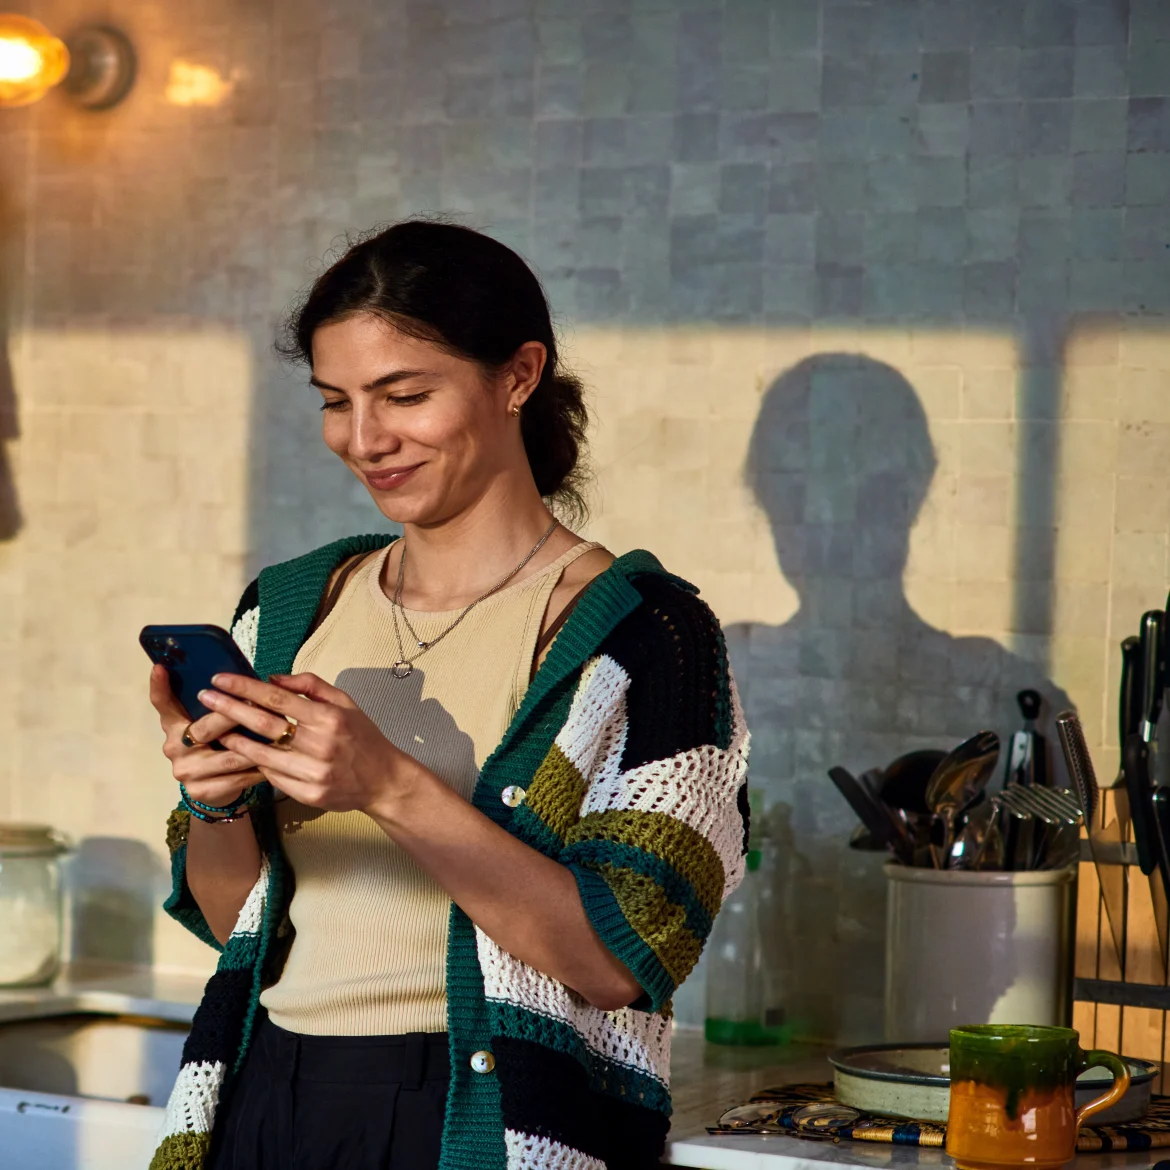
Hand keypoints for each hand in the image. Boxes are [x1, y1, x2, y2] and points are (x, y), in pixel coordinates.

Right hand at [149, 665, 263, 808]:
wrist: (215, 788)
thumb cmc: (219, 743)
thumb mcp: (213, 723)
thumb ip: (218, 705)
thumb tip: (244, 679)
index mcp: (174, 725)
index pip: (163, 704)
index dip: (160, 687)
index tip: (161, 668)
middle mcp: (175, 747)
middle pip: (205, 729)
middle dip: (234, 716)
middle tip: (259, 704)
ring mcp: (186, 771)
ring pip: (229, 756)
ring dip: (257, 745)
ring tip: (279, 734)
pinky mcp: (201, 791)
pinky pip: (238, 777)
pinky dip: (259, 768)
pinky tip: (276, 761)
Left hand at [198, 671, 418, 813]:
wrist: (384, 780)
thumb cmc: (363, 737)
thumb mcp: (346, 702)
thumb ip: (311, 686)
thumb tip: (273, 678)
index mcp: (329, 718)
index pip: (277, 698)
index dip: (245, 687)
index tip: (220, 679)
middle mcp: (321, 745)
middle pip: (263, 724)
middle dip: (229, 709)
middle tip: (206, 698)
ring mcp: (314, 773)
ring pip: (263, 755)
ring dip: (235, 741)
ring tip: (215, 729)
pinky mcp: (309, 795)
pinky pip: (274, 777)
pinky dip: (256, 764)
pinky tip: (242, 754)